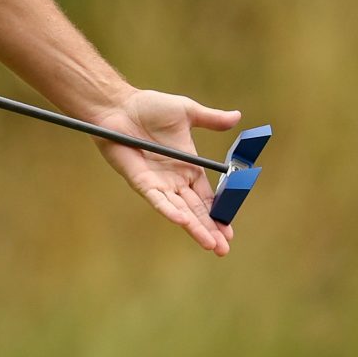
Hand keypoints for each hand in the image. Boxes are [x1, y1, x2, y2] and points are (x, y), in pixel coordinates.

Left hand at [91, 90, 243, 255]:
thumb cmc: (149, 108)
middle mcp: (174, 180)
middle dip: (210, 230)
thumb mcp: (187, 112)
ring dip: (194, 227)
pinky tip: (184, 222)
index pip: (206, 198)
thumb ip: (212, 119)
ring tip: (210, 245)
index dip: (218, 214)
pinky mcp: (141, 182)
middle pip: (195, 210)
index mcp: (188, 168)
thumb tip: (237, 117)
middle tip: (224, 249)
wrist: (120, 106)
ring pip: (180, 211)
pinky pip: (158, 200)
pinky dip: (170, 210)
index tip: (229, 232)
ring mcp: (158, 183)